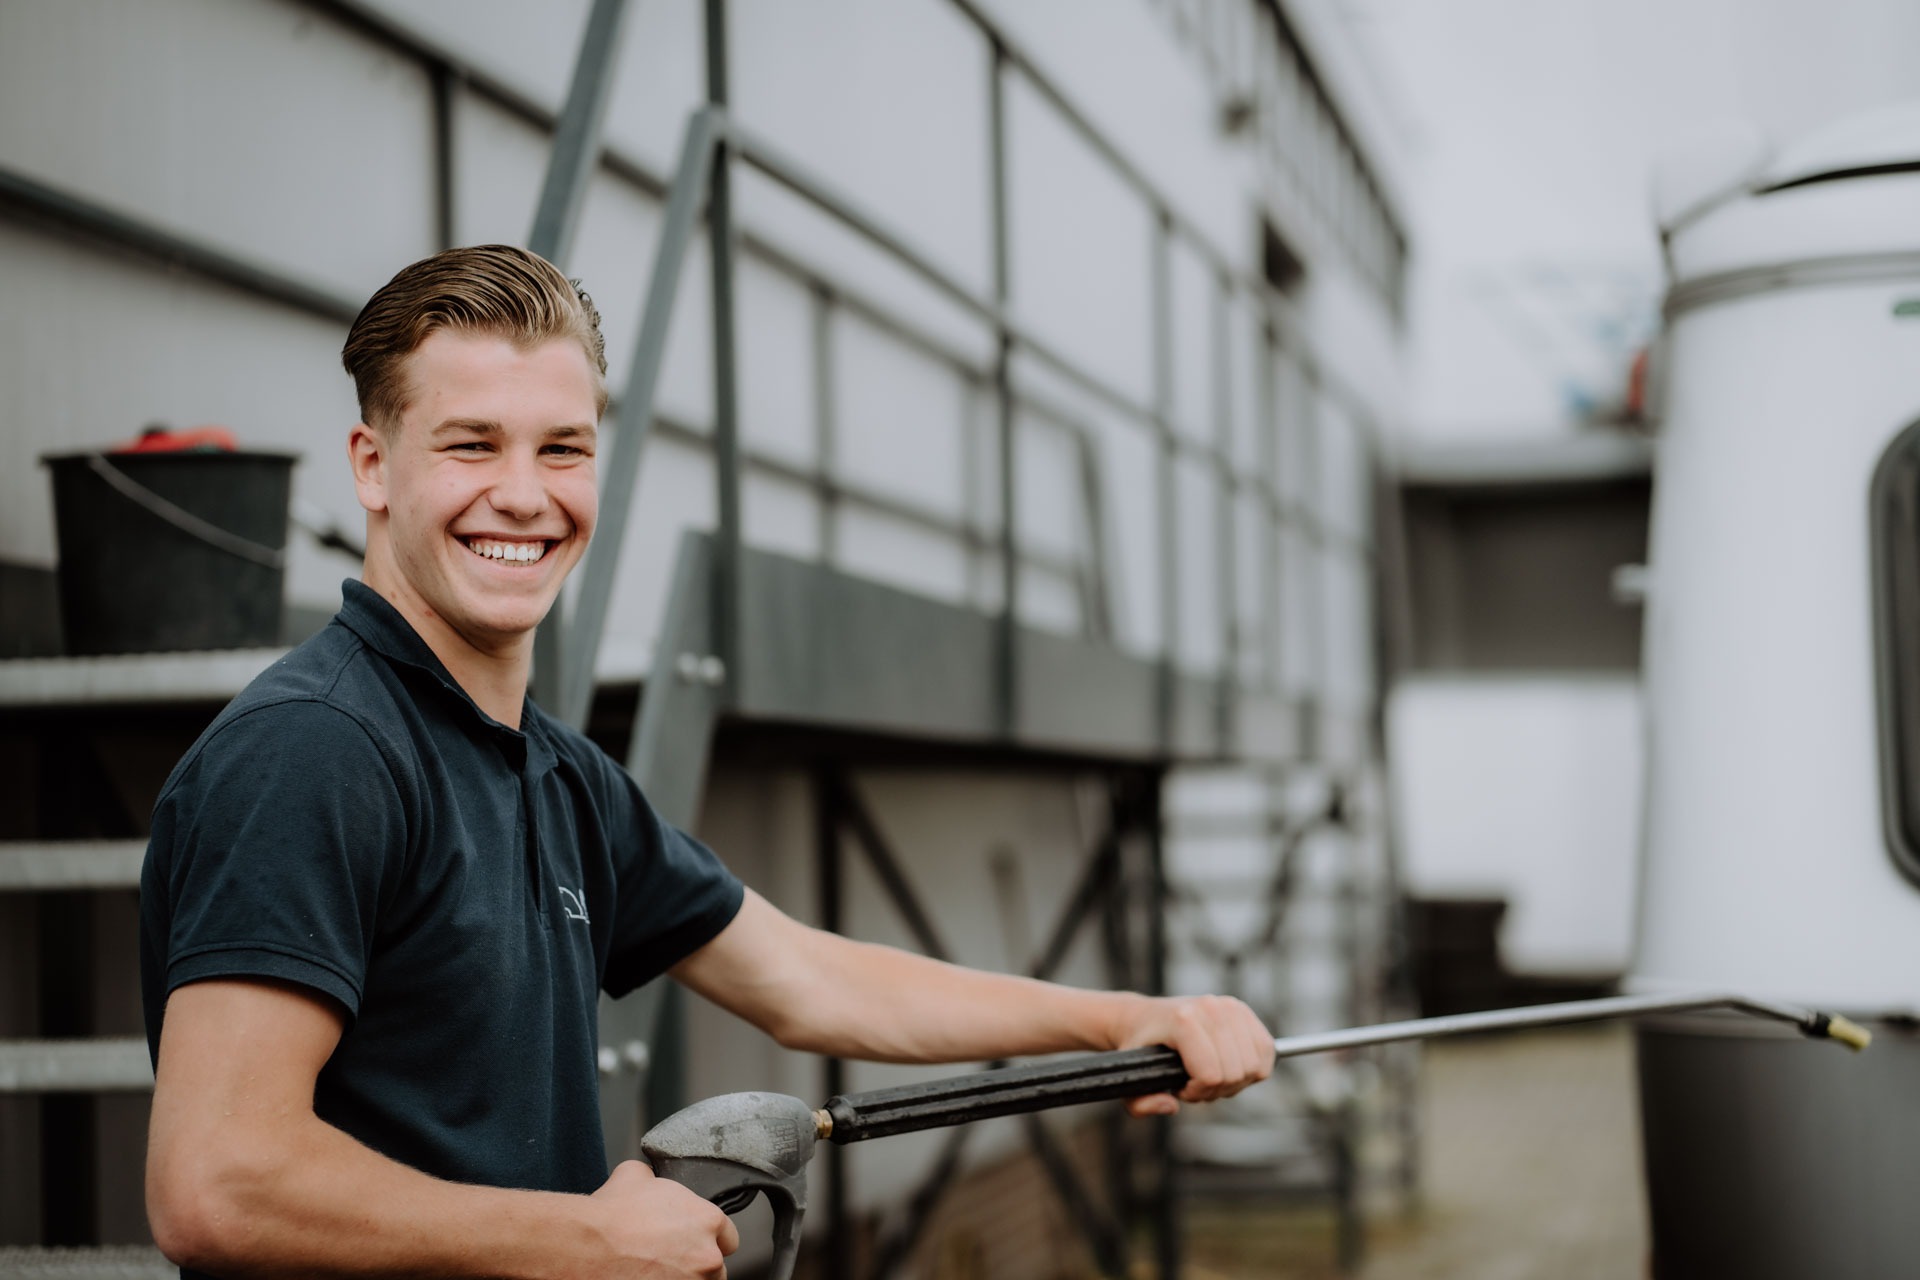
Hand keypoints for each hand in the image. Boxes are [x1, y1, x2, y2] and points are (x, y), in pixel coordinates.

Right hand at [585, 1161, 739, 1277]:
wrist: (586, 1246)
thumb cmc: (611, 1215)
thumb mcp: (635, 1175)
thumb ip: (656, 1179)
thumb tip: (652, 1179)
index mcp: (707, 1221)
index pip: (727, 1235)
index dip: (707, 1237)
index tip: (692, 1241)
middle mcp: (707, 1256)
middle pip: (715, 1265)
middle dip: (696, 1262)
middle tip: (669, 1257)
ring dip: (683, 1278)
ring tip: (655, 1271)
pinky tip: (646, 1277)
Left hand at [1114, 994, 1274, 1116]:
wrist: (1145, 1018)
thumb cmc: (1140, 1049)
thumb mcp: (1129, 1078)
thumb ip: (1141, 1103)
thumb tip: (1170, 1107)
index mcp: (1183, 1020)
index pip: (1211, 1075)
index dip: (1198, 1092)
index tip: (1181, 1087)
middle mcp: (1210, 1008)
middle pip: (1235, 1073)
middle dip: (1216, 1089)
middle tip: (1195, 1083)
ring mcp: (1230, 1006)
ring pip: (1254, 1065)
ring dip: (1235, 1081)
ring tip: (1210, 1075)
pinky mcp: (1243, 1010)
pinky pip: (1267, 1051)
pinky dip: (1253, 1068)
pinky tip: (1229, 1067)